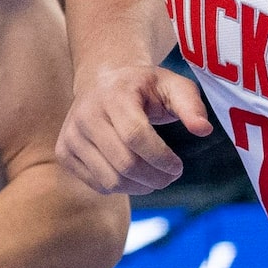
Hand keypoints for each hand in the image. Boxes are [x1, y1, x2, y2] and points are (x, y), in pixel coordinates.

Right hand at [56, 64, 211, 195]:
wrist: (101, 80)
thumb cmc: (144, 87)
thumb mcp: (172, 85)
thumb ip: (191, 105)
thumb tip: (203, 129)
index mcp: (113, 95)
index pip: (135, 136)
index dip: (161, 159)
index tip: (178, 167)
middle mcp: (85, 114)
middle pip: (125, 164)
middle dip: (155, 178)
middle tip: (170, 176)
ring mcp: (71, 134)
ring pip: (110, 180)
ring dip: (140, 187)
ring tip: (153, 176)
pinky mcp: (64, 152)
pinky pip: (97, 185)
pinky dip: (121, 187)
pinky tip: (131, 173)